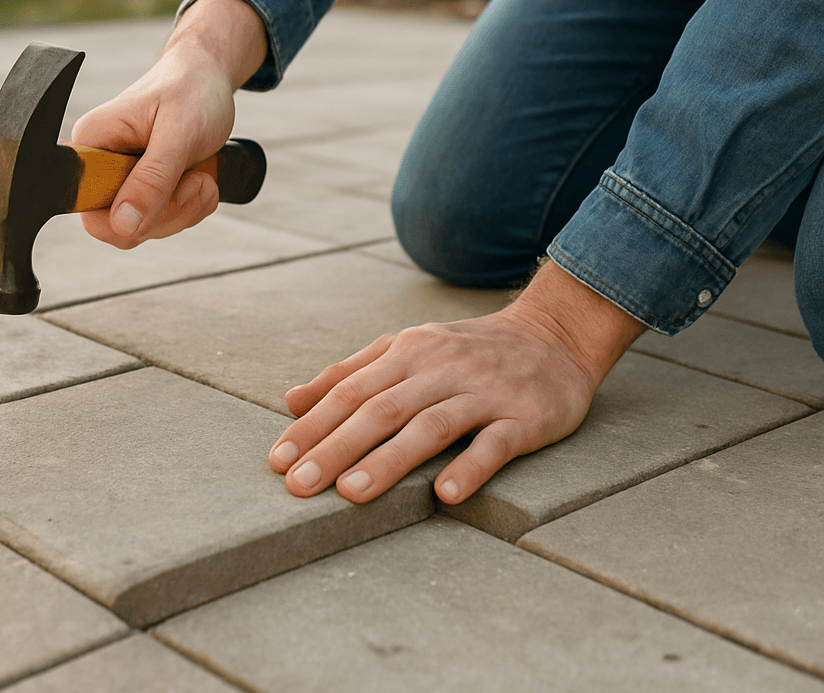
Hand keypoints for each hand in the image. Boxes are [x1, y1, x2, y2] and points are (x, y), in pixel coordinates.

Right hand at [71, 0, 267, 248]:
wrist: (209, 77)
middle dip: (171, 212)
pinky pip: (165, 221)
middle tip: (197, 179)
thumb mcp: (178, 135)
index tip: (172, 185)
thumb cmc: (192, 92)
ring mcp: (123, 181)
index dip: (134, 218)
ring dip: (187, 208)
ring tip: (202, 174)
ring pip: (147, 228)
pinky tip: (202, 178)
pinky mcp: (145, 189)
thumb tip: (123, 225)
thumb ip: (151, 180)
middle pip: (124, 228)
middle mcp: (100, 168)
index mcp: (91, 146)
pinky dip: (192, 206)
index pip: (91, 214)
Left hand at [268, 261, 643, 503]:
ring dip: (389, 460)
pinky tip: (446, 494)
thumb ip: (351, 370)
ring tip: (351, 493)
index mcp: (408, 352)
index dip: (313, 426)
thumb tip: (292, 399)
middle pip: (381, 409)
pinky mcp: (524, 417)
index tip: (278, 460)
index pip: (351, 391)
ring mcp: (483, 392)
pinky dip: (470, 467)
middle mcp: (441, 368)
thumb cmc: (467, 350)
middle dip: (335, 448)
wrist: (553, 337)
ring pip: (430, 426)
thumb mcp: (407, 348)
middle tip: (298, 487)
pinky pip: (495, 443)